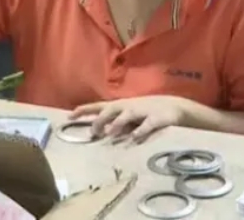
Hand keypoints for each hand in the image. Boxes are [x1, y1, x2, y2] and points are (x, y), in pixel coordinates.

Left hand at [69, 96, 186, 143]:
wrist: (175, 107)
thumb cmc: (146, 112)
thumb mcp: (128, 115)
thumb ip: (113, 122)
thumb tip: (96, 131)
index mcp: (121, 106)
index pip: (99, 106)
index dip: (84, 110)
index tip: (69, 116)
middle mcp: (129, 107)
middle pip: (112, 109)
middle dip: (101, 119)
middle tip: (93, 132)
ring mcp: (144, 112)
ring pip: (128, 115)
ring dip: (118, 123)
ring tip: (110, 133)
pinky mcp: (158, 119)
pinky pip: (148, 125)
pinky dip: (141, 130)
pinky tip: (134, 138)